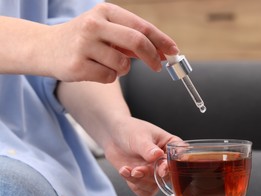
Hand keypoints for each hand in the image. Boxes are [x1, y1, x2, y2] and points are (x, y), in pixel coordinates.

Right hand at [47, 3, 178, 82]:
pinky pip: (109, 78)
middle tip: (159, 67)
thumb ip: (131, 39)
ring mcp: (84, 45)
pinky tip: (95, 69)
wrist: (45, 47)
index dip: (161, 40)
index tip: (174, 51)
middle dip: (153, 57)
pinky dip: (109, 77)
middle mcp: (94, 25)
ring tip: (108, 63)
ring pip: (123, 65)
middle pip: (136, 42)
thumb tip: (162, 52)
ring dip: (124, 69)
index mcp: (105, 11)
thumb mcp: (106, 30)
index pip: (141, 26)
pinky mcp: (77, 65)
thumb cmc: (84, 39)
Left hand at [103, 117, 180, 195]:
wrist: (113, 134)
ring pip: (154, 186)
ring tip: (129, 170)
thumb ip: (148, 148)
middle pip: (167, 177)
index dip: (172, 167)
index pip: (179, 159)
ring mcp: (154, 171)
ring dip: (141, 182)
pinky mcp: (143, 179)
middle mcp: (165, 161)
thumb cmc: (130, 130)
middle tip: (138, 170)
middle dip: (152, 176)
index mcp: (171, 146)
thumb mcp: (140, 137)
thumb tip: (157, 155)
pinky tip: (125, 171)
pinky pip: (143, 191)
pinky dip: (133, 184)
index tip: (162, 170)